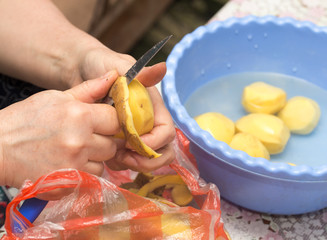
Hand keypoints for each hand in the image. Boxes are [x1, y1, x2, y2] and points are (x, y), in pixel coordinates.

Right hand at [0, 71, 119, 188]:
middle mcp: (80, 142)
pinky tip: (69, 163)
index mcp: (80, 116)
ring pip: (104, 163)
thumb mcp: (56, 97)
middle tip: (87, 137)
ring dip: (95, 158)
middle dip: (104, 140)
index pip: (116, 120)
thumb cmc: (25, 119)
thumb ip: (89, 90)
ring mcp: (75, 165)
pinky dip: (85, 172)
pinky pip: (91, 178)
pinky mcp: (68, 184)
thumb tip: (114, 76)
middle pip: (113, 144)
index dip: (111, 121)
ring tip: (75, 151)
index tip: (103, 123)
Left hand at [77, 47, 175, 172]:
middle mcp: (148, 121)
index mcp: (152, 106)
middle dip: (147, 159)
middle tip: (125, 157)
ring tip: (114, 157)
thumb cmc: (99, 64)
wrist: (77, 70)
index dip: (154, 142)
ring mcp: (136, 133)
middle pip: (163, 150)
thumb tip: (163, 68)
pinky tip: (106, 155)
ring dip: (134, 163)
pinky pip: (130, 160)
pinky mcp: (123, 141)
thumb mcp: (117, 65)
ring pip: (148, 159)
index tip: (131, 142)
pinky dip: (121, 163)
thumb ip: (139, 73)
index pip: (166, 131)